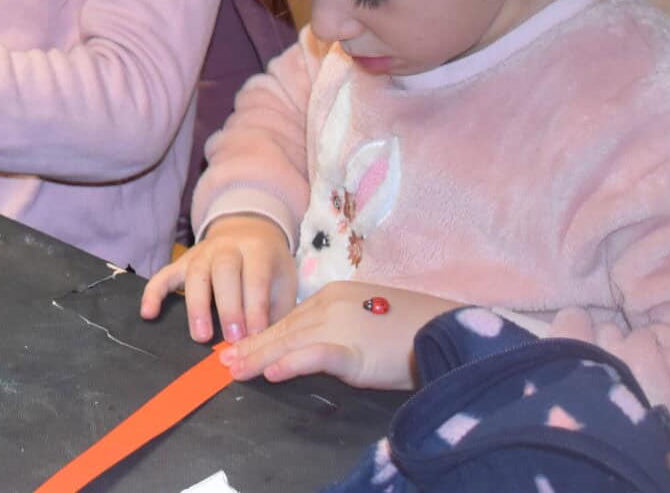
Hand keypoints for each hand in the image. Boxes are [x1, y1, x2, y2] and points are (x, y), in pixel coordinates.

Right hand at [140, 212, 298, 341]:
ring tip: (201, 336)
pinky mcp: (182, 262)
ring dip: (197, 306)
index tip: (255, 336)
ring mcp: (201, 253)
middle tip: (233, 339)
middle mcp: (227, 247)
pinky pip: (164, 275)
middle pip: (223, 272)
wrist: (251, 231)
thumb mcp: (282, 283)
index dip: (255, 307)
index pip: (255, 277)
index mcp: (257, 249)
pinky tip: (148, 313)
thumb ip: (275, 311)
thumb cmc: (269, 267)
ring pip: (195, 274)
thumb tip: (267, 347)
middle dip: (228, 306)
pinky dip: (154, 293)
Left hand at [220, 282, 457, 389]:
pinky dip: (295, 363)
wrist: (447, 329)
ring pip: (291, 342)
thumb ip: (337, 327)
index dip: (261, 335)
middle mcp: (331, 305)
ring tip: (235, 370)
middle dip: (251, 348)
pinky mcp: (357, 351)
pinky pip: (319, 355)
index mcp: (333, 295)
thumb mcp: (366, 319)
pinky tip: (276, 373)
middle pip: (282, 330)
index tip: (238, 348)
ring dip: (260, 357)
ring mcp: (342, 326)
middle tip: (222, 363)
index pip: (289, 319)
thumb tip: (308, 345)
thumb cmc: (411, 327)